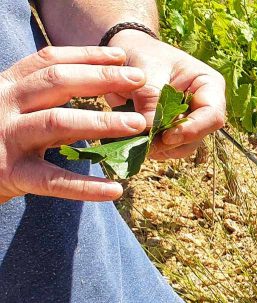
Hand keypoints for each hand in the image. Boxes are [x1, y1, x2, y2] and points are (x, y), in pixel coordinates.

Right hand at [0, 46, 147, 202]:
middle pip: (56, 83)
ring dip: (102, 121)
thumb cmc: (2, 140)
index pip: (49, 61)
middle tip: (139, 80)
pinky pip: (54, 180)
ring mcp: (7, 138)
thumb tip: (110, 94)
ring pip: (58, 122)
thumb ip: (52, 104)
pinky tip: (115, 189)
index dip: (86, 56)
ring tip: (138, 124)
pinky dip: (86, 186)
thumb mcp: (21, 112)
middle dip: (101, 78)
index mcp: (8, 86)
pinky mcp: (12, 173)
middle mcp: (5, 105)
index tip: (120, 56)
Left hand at [107, 30, 225, 159]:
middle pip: (200, 135)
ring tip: (139, 143)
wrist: (127, 57)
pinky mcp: (174, 131)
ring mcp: (190, 121)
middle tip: (146, 144)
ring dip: (163, 149)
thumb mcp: (146, 70)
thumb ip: (150, 98)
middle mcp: (204, 107)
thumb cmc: (143, 54)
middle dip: (174, 142)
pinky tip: (138, 142)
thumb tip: (151, 130)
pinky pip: (170, 148)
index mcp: (208, 86)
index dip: (192, 129)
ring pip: (185, 146)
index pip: (212, 114)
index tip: (166, 136)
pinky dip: (154, 149)